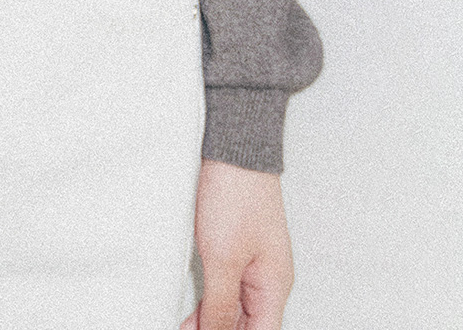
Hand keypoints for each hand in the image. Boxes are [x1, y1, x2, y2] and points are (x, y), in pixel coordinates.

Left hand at [179, 159, 294, 329]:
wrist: (235, 150)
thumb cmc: (237, 193)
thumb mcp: (223, 258)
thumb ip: (220, 304)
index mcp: (274, 286)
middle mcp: (269, 278)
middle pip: (249, 324)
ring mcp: (255, 263)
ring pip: (237, 309)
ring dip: (213, 321)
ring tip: (188, 325)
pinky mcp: (239, 248)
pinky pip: (229, 288)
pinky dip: (212, 302)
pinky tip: (195, 310)